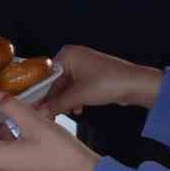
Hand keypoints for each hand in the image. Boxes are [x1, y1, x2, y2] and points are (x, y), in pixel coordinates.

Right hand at [37, 46, 163, 118]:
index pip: (46, 75)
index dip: (40, 93)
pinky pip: (76, 88)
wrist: (135, 85)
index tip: (34, 106)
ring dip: (65, 101)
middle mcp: (74, 57)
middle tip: (48, 115)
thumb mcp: (78, 95)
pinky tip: (78, 109)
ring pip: (66, 87)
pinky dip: (75, 99)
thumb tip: (41, 112)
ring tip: (64, 113)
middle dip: (54, 99)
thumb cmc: (109, 82)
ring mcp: (84, 66)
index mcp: (68, 55)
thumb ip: (57, 104)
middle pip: (56, 82)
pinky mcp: (91, 76)